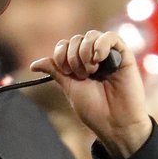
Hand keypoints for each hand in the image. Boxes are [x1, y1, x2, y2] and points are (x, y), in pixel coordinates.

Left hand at [30, 30, 151, 158]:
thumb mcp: (69, 87)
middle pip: (76, 39)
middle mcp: (94, 57)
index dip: (61, 54)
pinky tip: (98, 59)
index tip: (65, 71)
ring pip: (91, 35)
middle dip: (72, 56)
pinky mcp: (124, 55)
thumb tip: (33, 64)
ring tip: (91, 71)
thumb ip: (55, 71)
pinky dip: (101, 44)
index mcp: (79, 64)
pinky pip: (111, 36)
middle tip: (81, 75)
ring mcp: (109, 55)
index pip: (65, 45)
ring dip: (85, 52)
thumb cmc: (94, 109)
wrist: (115, 123)